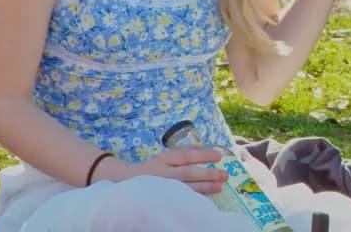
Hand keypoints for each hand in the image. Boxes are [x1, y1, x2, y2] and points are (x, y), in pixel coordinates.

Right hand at [110, 147, 227, 194]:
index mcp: (164, 159)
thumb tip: (208, 153)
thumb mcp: (165, 158)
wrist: (125, 181)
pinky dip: (195, 197)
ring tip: (221, 186)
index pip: (185, 155)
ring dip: (205, 187)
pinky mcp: (161, 197)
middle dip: (208, 174)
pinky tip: (207, 197)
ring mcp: (161, 186)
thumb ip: (183, 156)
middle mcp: (162, 172)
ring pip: (186, 187)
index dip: (203, 154)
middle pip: (188, 173)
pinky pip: (180, 198)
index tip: (219, 155)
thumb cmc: (154, 168)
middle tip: (225, 175)